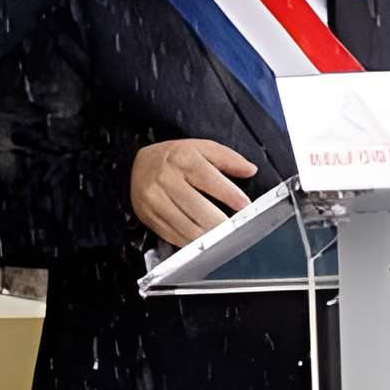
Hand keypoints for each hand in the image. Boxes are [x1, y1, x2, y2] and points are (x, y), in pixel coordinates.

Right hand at [132, 136, 257, 247]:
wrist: (138, 165)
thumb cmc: (175, 158)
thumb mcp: (202, 148)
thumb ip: (228, 158)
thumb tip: (250, 170)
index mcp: (182, 159)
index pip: (209, 179)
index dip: (229, 195)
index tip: (245, 206)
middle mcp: (165, 179)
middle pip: (198, 208)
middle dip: (220, 222)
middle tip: (236, 228)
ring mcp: (154, 199)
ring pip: (186, 226)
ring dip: (208, 236)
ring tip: (222, 238)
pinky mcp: (148, 215)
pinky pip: (172, 234)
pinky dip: (190, 241)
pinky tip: (203, 240)